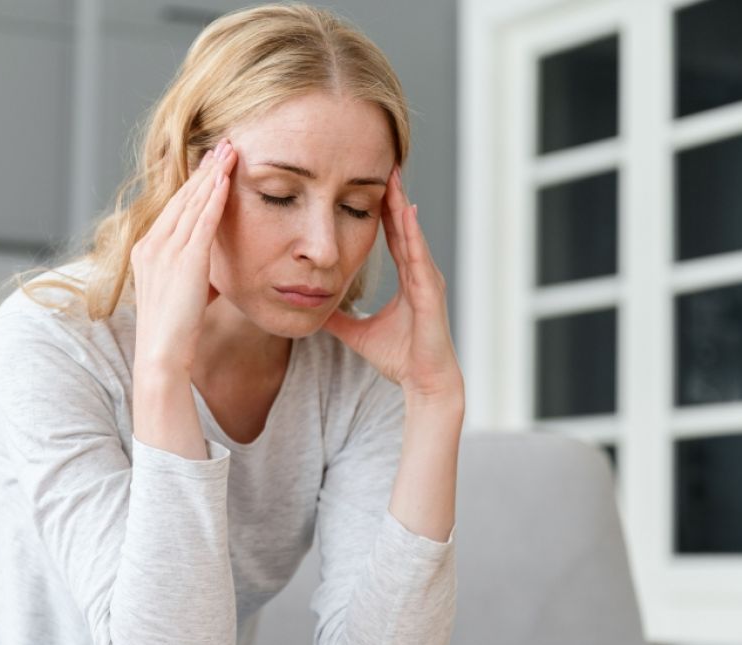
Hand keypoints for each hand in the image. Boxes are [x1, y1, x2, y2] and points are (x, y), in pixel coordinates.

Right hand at [130, 138, 236, 372]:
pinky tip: (226, 179)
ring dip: (213, 174)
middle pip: (182, 197)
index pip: (174, 208)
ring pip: (193, 203)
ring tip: (230, 151)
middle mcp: (152, 244)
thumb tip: (214, 279)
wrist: (161, 354)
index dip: (193, 183)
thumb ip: (194, 278)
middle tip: (223, 145)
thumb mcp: (180, 295)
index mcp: (146, 250)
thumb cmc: (174, 333)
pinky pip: (202, 221)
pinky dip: (214, 197)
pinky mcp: (185, 260)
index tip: (209, 163)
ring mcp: (166, 251)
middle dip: (204, 169)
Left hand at [321, 165, 463, 400]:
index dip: (383, 210)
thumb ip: (338, 319)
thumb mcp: (357, 333)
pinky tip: (404, 213)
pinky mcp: (429, 292)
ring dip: (402, 207)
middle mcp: (420, 274)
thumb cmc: (399, 358)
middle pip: (404, 227)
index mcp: (408, 279)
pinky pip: (418, 257)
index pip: (393, 236)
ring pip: (412, 235)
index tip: (373, 184)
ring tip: (393, 179)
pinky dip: (411, 234)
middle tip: (386, 165)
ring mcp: (427, 281)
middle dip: (394, 197)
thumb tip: (313, 310)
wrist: (423, 382)